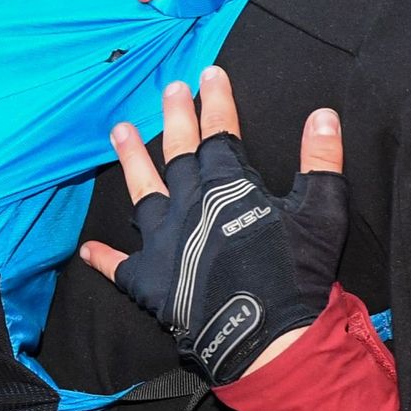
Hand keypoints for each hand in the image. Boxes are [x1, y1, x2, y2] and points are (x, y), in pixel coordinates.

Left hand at [78, 67, 347, 383]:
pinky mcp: (149, 280)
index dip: (217, 101)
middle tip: (168, 89)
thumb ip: (320, 160)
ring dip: (130, 160)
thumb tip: (322, 114)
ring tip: (118, 131)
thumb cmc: (299, 273)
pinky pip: (119, 265)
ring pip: (142, 192)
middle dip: (174, 117)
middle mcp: (188, 205)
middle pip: (178, 151)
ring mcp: (163, 242)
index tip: (210, 73)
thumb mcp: (322, 211)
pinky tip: (88, 248)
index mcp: (227, 186)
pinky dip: (104, 257)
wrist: (267, 337)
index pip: (220, 131)